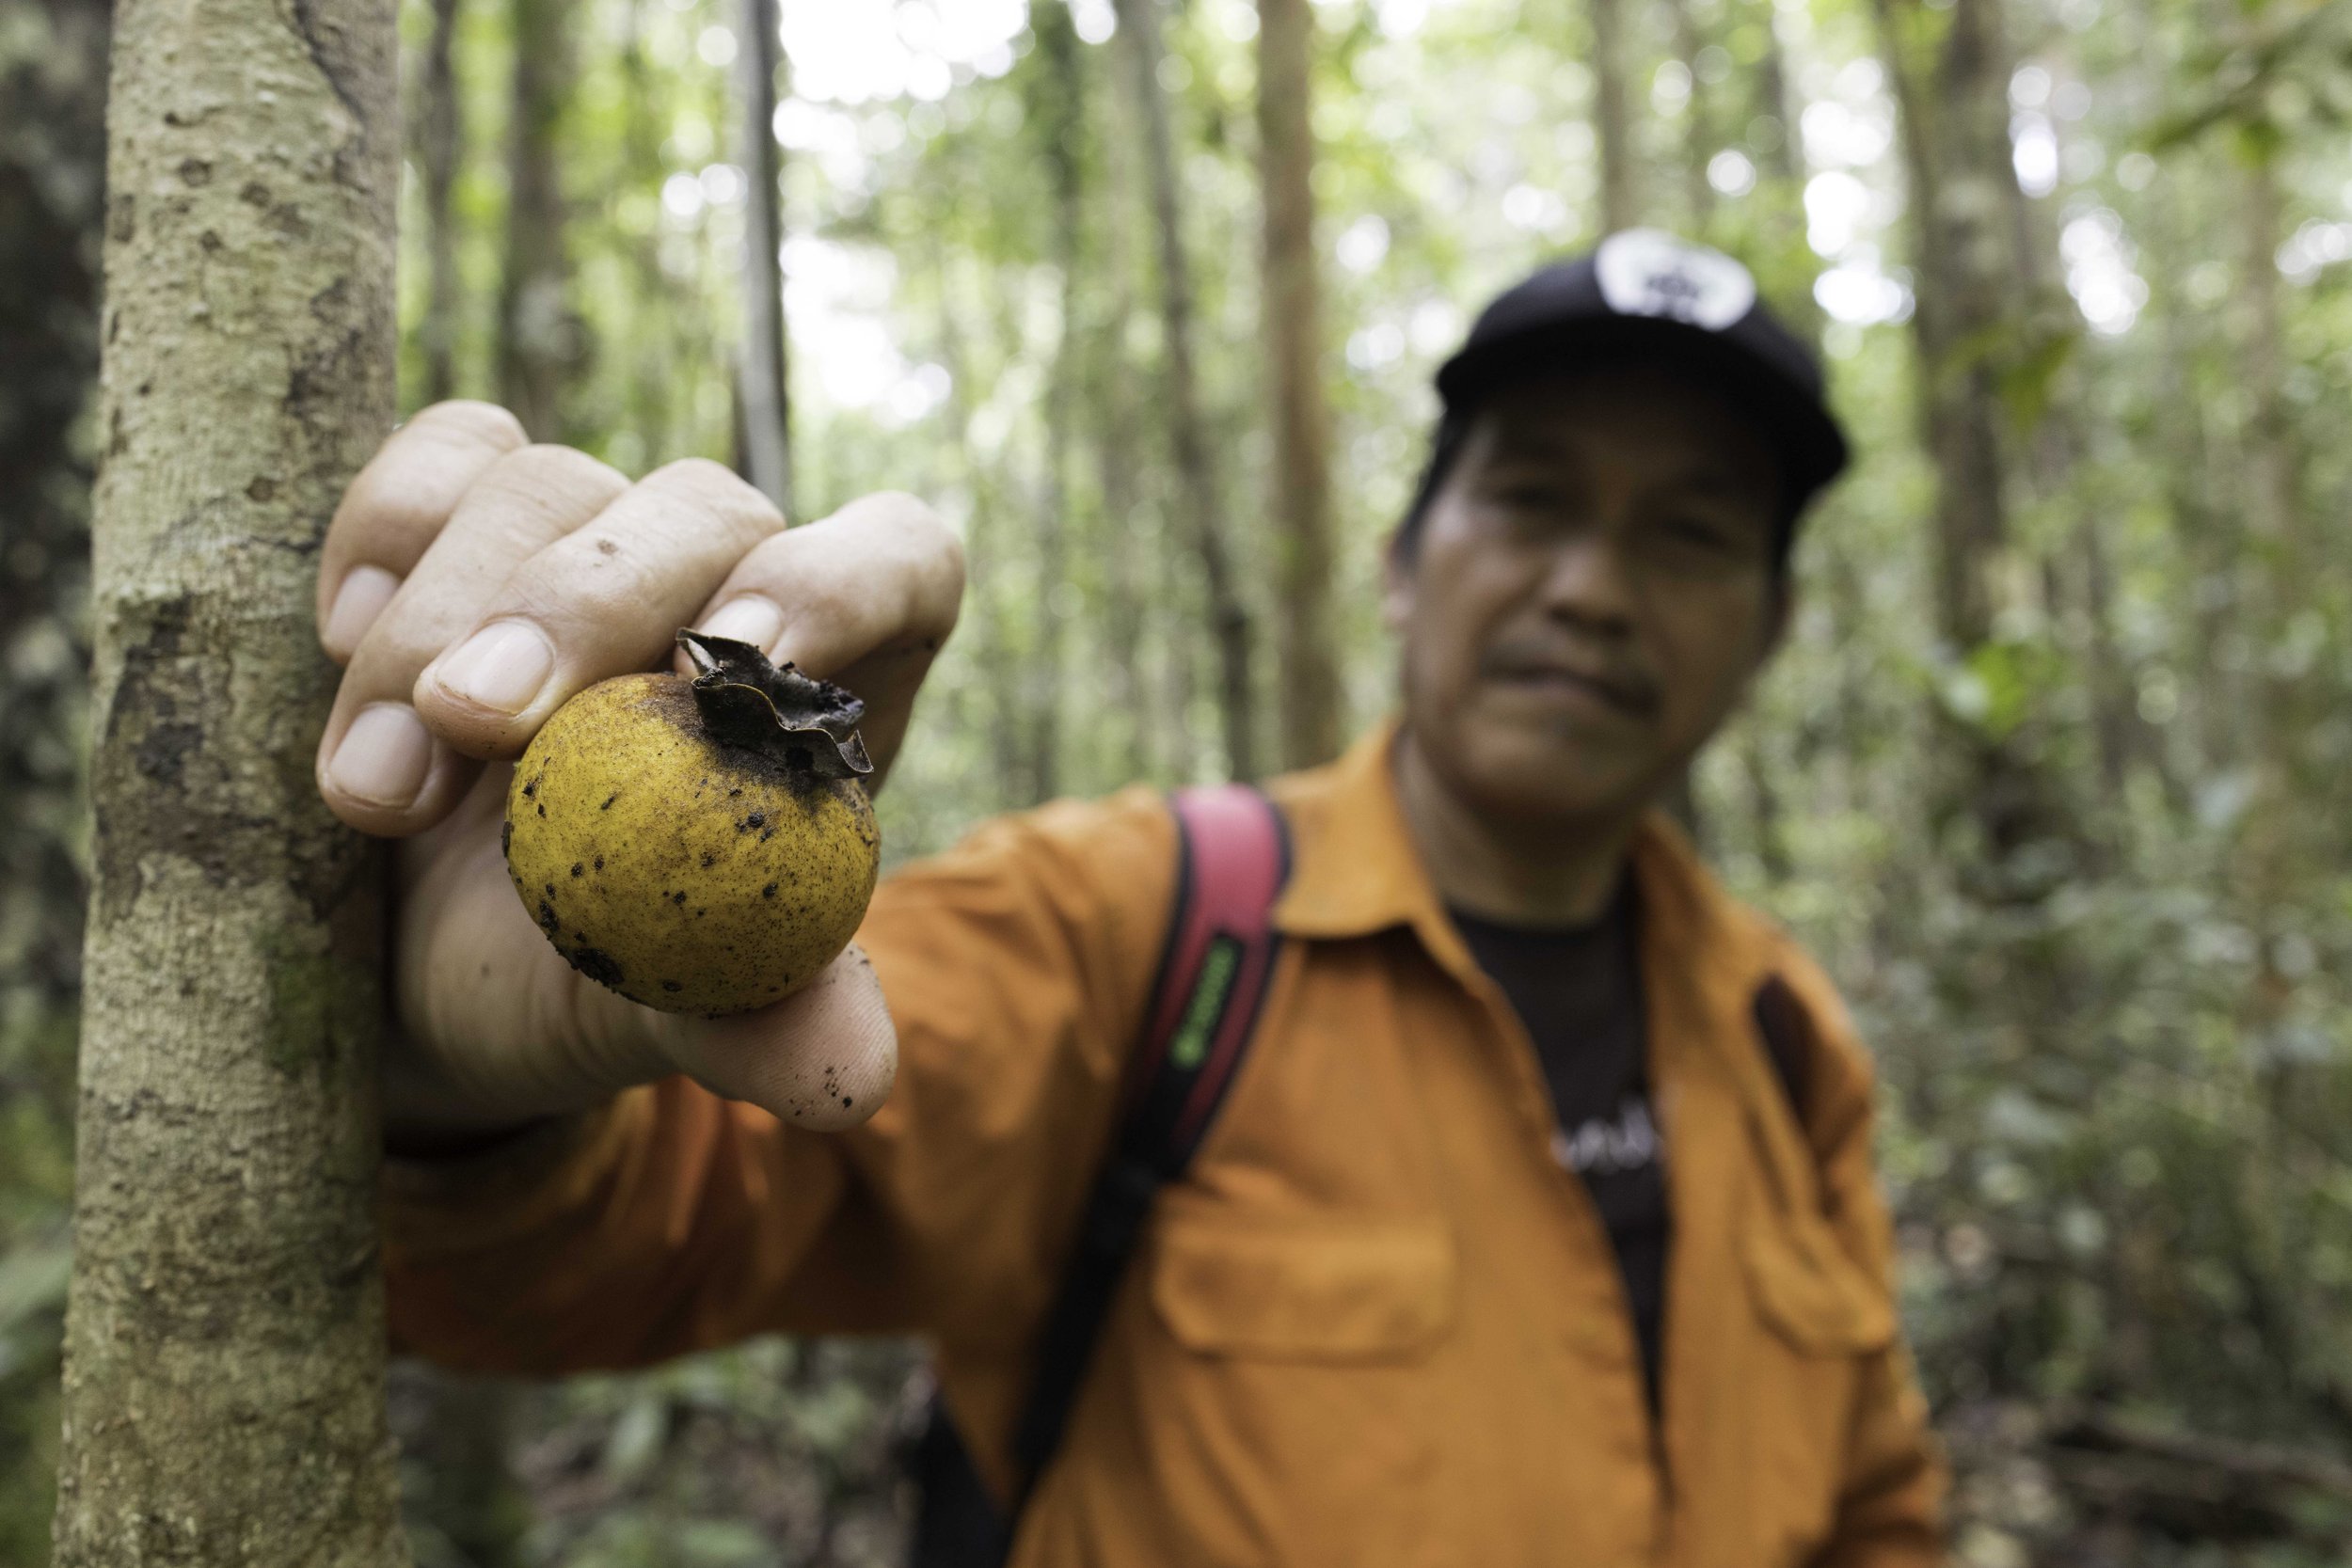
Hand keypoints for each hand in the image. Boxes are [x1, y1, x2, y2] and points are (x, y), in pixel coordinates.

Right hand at [312, 402, 962, 1145]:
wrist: (426, 980)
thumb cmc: (585, 981)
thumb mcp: (662, 1015)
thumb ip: (759, 1026)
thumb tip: (847, 1074)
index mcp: (828, 690)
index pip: (897, 559)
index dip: (836, 579)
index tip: (732, 661)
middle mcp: (727, 587)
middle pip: (704, 507)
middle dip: (580, 608)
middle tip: (472, 729)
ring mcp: (596, 540)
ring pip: (551, 483)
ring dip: (441, 624)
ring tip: (372, 794)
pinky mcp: (469, 518)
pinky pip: (444, 453)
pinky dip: (385, 530)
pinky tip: (339, 642)